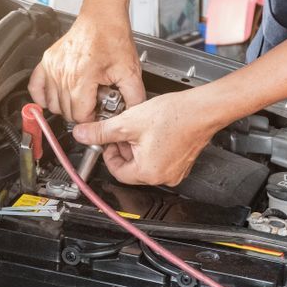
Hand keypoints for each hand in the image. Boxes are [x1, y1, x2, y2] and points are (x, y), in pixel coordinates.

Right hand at [28, 10, 145, 122]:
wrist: (101, 15)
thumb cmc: (112, 37)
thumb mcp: (130, 70)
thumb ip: (134, 97)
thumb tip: (132, 115)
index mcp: (81, 78)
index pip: (80, 116)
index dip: (92, 119)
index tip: (99, 113)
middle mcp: (63, 74)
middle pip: (66, 112)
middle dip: (81, 113)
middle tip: (93, 104)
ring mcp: (52, 67)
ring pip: (52, 104)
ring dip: (66, 107)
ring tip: (80, 98)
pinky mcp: (47, 61)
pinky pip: (35, 88)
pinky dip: (42, 97)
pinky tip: (54, 98)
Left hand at [72, 90, 220, 185]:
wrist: (203, 108)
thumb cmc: (175, 115)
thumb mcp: (128, 122)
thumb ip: (101, 131)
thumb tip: (83, 135)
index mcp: (148, 172)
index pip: (117, 172)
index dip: (109, 154)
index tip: (108, 141)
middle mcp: (163, 177)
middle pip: (131, 168)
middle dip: (124, 149)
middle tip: (123, 131)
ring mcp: (175, 171)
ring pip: (145, 163)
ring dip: (137, 148)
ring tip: (139, 128)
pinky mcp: (182, 163)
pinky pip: (160, 159)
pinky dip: (152, 148)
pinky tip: (154, 131)